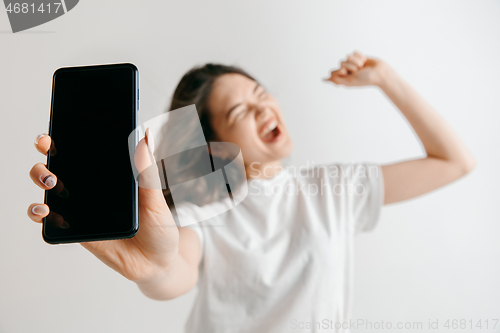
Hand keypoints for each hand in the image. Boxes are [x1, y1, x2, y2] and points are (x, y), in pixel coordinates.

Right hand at [28, 130, 179, 283]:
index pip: (86, 150)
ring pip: (50, 188)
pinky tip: (44, 211)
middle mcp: (93, 188)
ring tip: (50, 180)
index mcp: (112, 175)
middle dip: (47, 152)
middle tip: (48, 147)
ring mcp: (82, 208)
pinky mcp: (76, 230)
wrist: (157, 263)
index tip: (60, 128)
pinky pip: (51, 220)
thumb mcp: (156, 198)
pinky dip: (40, 213)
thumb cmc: (160, 227)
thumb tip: (145, 135)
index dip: (68, 137)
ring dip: (40, 177)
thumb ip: (147, 171)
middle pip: (62, 164)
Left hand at [324, 51, 388, 86]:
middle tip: (358, 72)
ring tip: (363, 67)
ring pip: (348, 57)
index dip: (341, 71)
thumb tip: (323, 79)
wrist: (379, 73)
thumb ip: (336, 80)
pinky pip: (354, 52)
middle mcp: (347, 70)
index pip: (333, 71)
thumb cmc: (365, 79)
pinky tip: (365, 61)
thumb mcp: (349, 82)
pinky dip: (360, 57)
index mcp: (343, 77)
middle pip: (341, 62)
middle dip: (350, 66)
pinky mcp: (359, 57)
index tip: (347, 74)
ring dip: (356, 62)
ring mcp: (353, 63)